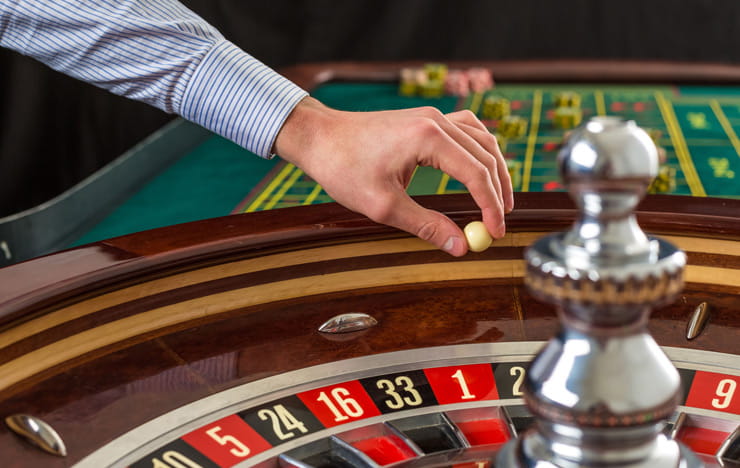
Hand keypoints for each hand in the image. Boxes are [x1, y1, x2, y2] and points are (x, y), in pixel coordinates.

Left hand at [272, 97, 513, 255]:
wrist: (319, 137)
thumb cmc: (343, 168)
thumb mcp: (384, 205)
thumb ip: (426, 225)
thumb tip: (460, 246)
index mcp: (428, 137)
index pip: (476, 173)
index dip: (490, 206)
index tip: (495, 232)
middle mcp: (436, 120)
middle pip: (485, 154)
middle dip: (498, 190)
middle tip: (500, 221)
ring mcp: (431, 115)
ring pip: (481, 138)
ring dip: (493, 168)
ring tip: (498, 199)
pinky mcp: (424, 118)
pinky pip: (466, 130)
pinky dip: (478, 151)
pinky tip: (479, 168)